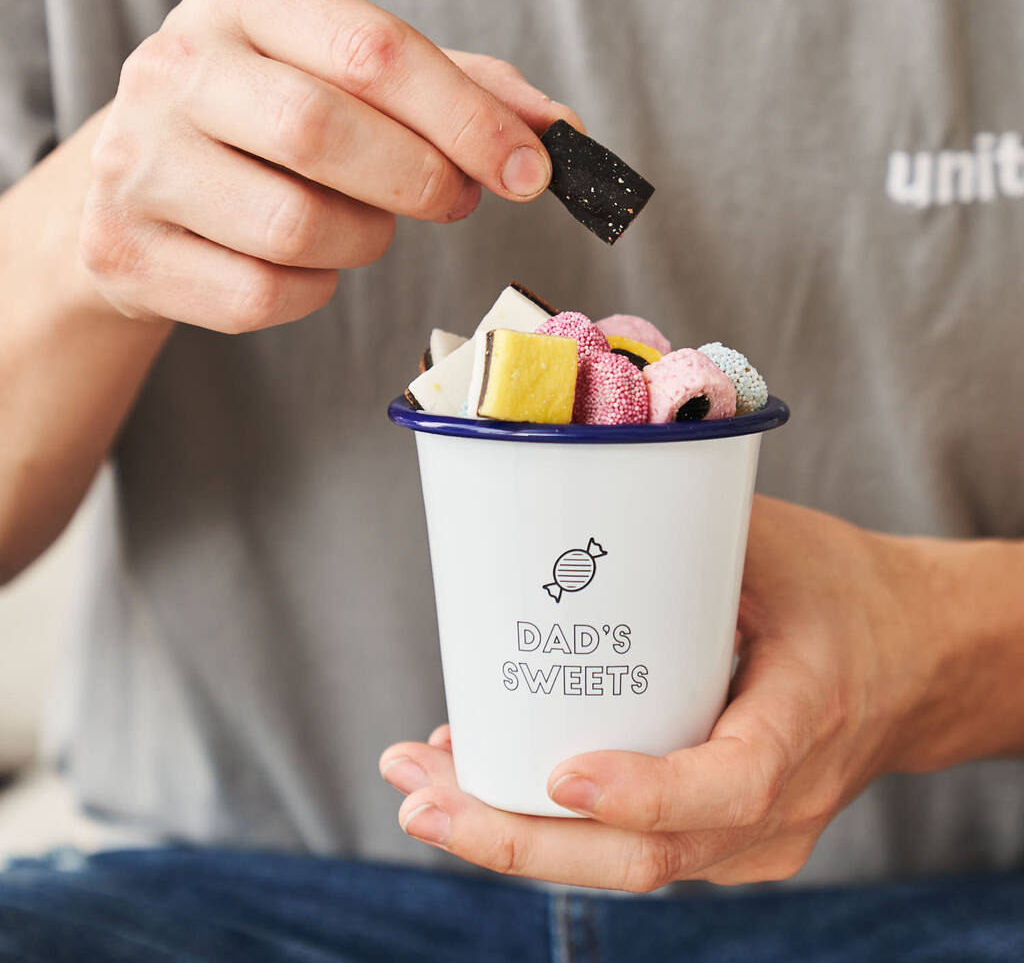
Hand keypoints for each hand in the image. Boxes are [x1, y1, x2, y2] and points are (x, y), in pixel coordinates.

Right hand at [79, 0, 580, 332]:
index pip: (376, 52)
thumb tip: (560, 130)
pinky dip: (309, 293)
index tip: (533, 171)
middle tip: (454, 200)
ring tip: (355, 222)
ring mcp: (138, 162)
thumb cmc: (271, 126)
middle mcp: (175, 66)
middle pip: (327, 134)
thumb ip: (456, 92)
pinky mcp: (127, 250)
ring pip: (297, 229)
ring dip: (360, 242)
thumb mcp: (352, 79)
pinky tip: (299, 263)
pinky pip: (261, 296)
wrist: (142, 183)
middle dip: (421, 182)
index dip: (470, 119)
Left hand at [380, 496, 974, 889]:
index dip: (644, 792)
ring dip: (515, 836)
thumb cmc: (841, 593)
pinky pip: (630, 848)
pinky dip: (552, 827)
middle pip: (647, 856)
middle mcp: (781, 802)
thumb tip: (560, 490)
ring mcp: (752, 835)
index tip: (560, 774)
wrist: (912, 661)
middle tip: (421, 798)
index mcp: (806, 717)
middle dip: (519, 839)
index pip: (731, 785)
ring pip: (625, 864)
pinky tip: (481, 779)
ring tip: (422, 785)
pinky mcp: (723, 836)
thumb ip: (677, 529)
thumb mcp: (775, 543)